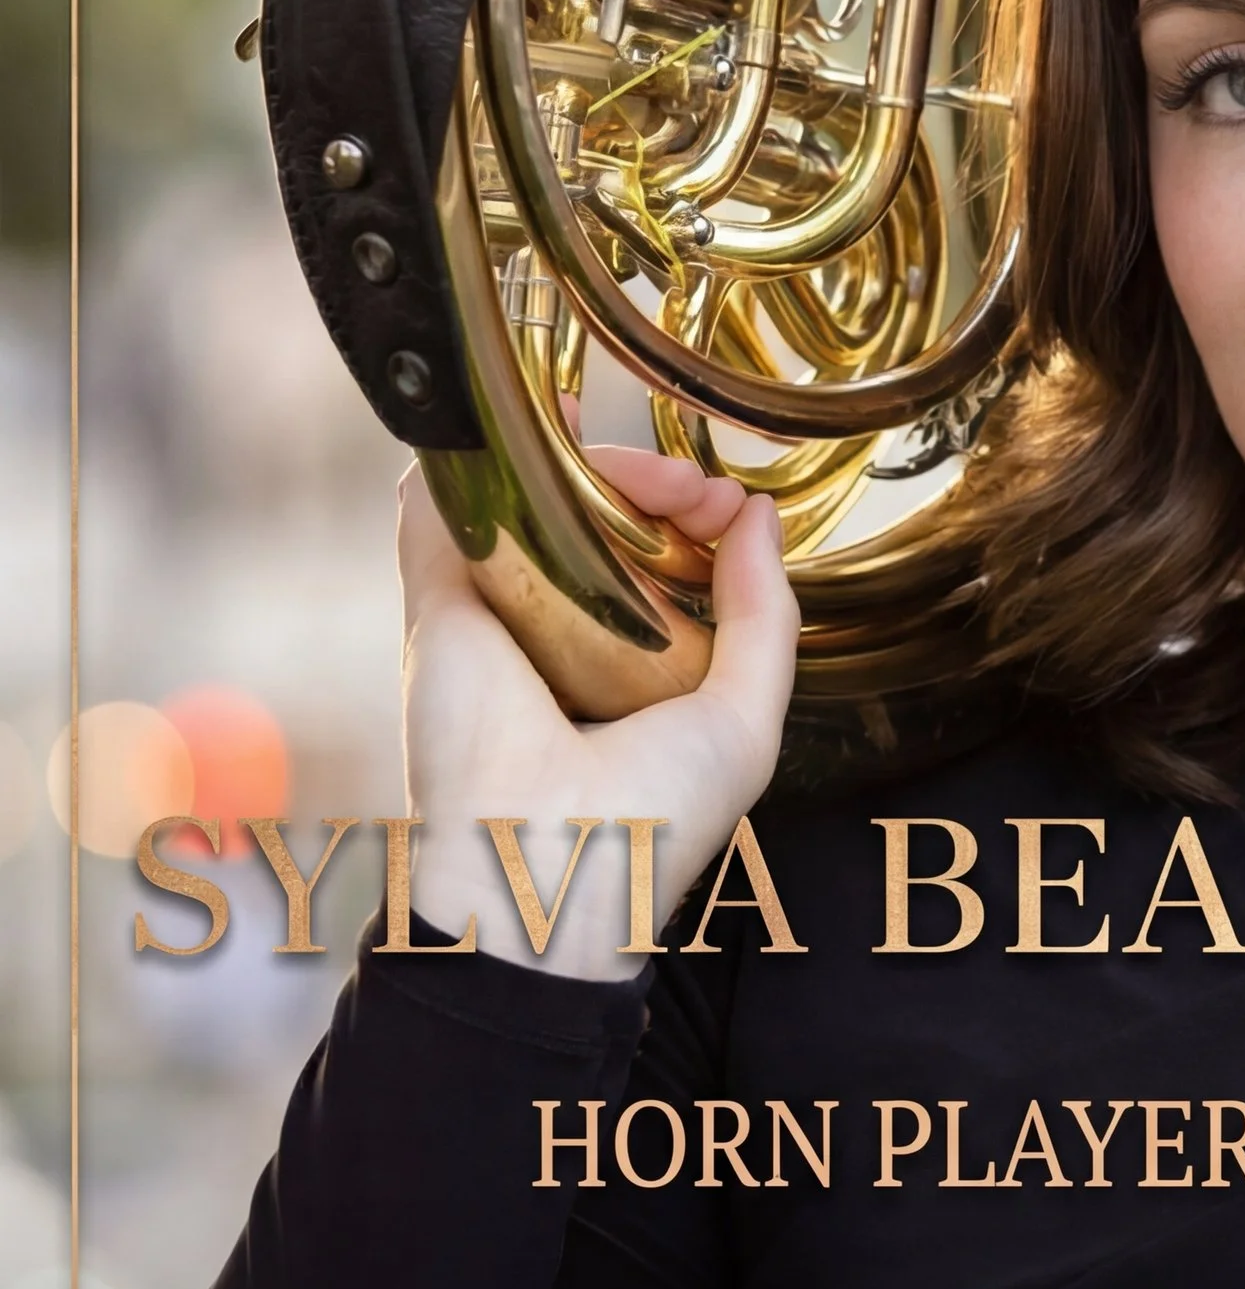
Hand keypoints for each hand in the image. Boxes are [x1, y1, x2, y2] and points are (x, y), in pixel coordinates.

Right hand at [397, 447, 799, 977]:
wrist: (549, 874)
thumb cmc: (654, 820)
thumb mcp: (744, 717)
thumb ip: (763, 616)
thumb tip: (757, 517)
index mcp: (623, 668)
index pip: (654, 560)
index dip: (693, 514)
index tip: (729, 507)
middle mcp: (554, 637)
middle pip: (591, 521)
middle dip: (648, 480)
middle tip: (689, 484)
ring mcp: (491, 615)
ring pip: (523, 500)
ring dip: (575, 457)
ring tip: (629, 456)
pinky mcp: (437, 603)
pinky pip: (439, 506)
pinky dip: (475, 450)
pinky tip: (528, 414)